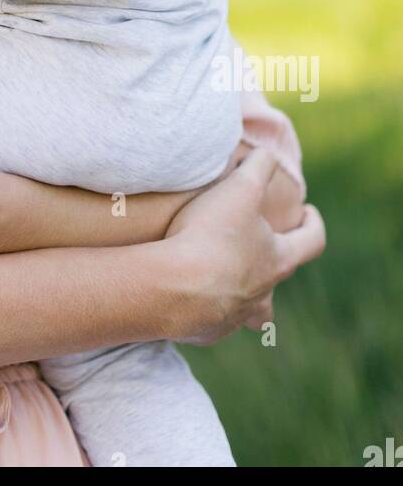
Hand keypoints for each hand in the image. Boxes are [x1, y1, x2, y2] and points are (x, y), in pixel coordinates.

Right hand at [164, 147, 324, 345]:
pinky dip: (202, 306)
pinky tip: (185, 292)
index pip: (312, 242)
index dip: (314, 224)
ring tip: (221, 279)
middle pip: (278, 285)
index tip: (307, 211)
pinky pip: (209, 319)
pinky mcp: (204, 330)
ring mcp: (233, 316)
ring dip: (239, 295)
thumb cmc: (212, 236)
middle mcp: (261, 294)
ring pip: (246, 310)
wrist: (172, 288)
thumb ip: (260, 165)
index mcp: (277, 260)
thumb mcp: (241, 187)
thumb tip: (267, 154)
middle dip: (272, 267)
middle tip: (258, 249)